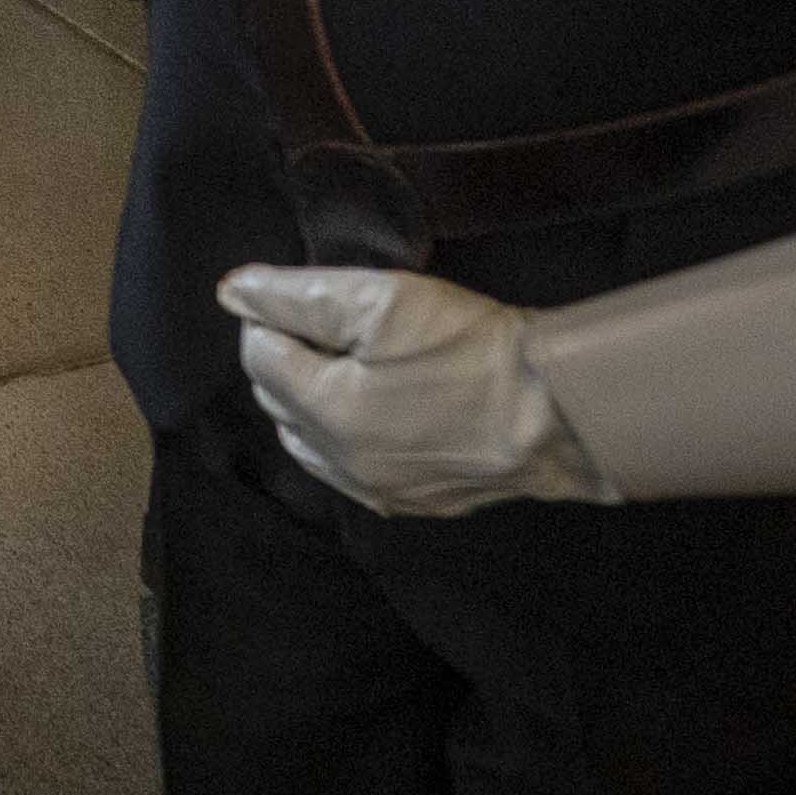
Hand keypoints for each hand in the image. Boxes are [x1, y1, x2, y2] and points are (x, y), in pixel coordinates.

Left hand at [219, 262, 608, 517]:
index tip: (315, 298)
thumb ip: (298, 295)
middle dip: (292, 356)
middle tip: (340, 324)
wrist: (561, 412)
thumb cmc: (473, 350)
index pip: (258, 355)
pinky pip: (354, 469)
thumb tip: (234, 292)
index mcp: (321, 412)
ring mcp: (376, 489)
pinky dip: (350, 436)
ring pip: (311, 440)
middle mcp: (338, 463)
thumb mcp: (383, 301)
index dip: (277, 316)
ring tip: (361, 362)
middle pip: (279, 399)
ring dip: (315, 400)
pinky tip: (383, 408)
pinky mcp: (414, 503)